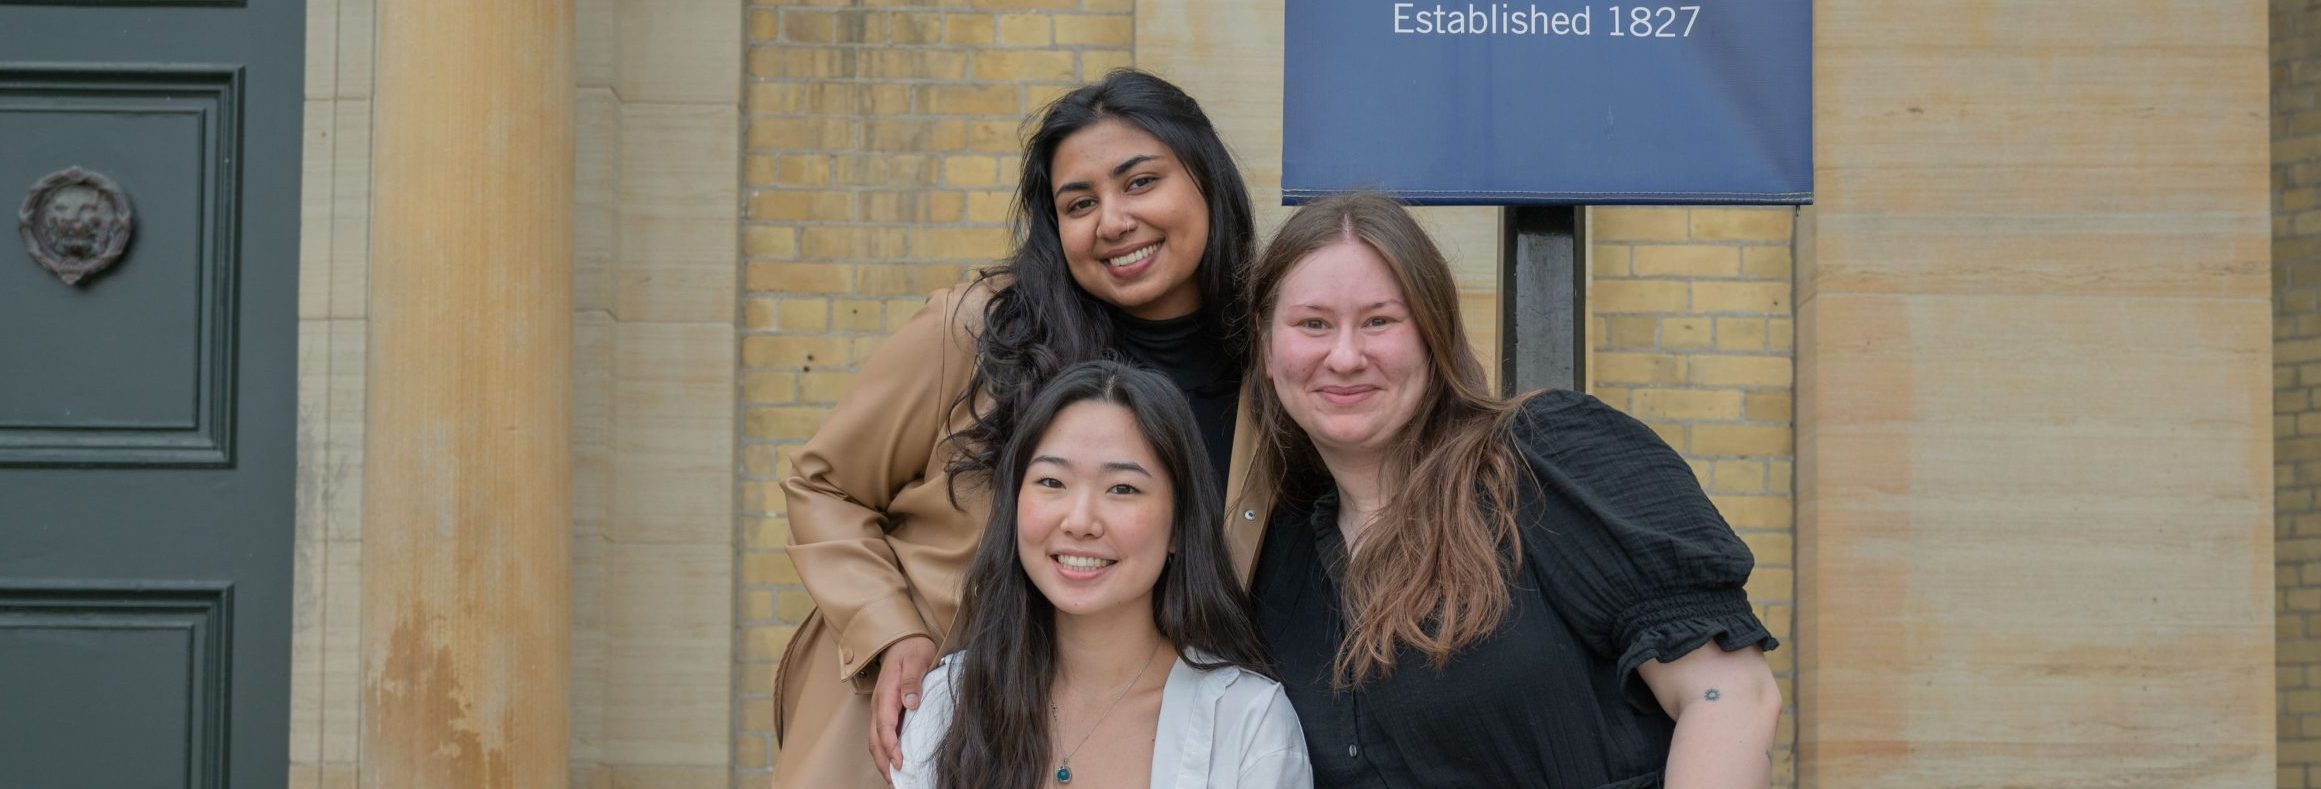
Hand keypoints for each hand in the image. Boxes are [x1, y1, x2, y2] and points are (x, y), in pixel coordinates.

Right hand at [869, 635, 938, 781]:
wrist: (902, 639)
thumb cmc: (911, 649)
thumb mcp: (916, 659)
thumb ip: (912, 680)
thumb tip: (911, 702)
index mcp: (886, 693)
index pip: (885, 725)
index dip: (891, 746)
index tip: (900, 762)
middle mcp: (879, 704)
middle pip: (875, 739)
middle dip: (883, 762)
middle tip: (895, 780)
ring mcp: (880, 708)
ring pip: (875, 739)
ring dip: (882, 760)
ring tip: (894, 778)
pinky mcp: (885, 711)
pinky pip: (881, 734)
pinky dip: (885, 751)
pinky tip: (895, 761)